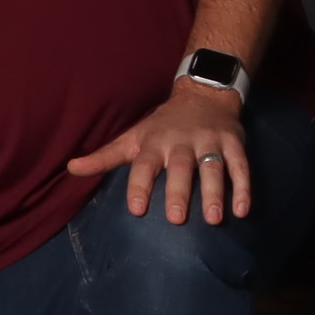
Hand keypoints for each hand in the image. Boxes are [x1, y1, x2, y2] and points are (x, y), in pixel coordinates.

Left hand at [67, 77, 255, 223]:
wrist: (203, 94)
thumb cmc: (162, 125)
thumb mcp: (132, 137)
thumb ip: (104, 157)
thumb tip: (70, 168)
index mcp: (154, 143)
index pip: (143, 165)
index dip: (139, 185)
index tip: (136, 210)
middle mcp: (181, 142)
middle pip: (180, 167)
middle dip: (178, 192)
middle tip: (177, 220)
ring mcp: (209, 141)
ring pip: (213, 167)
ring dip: (214, 193)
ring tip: (214, 219)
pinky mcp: (234, 143)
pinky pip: (241, 166)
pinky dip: (243, 187)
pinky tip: (243, 210)